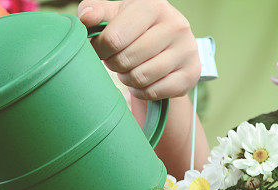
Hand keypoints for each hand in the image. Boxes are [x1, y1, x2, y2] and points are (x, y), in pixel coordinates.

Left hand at [78, 0, 199, 99]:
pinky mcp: (191, 73)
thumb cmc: (133, 27)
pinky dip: (142, 91)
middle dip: (114, 64)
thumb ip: (94, 11)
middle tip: (116, 60)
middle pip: (126, 60)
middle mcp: (175, 24)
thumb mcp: (113, 14)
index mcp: (153, 5)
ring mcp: (187, 49)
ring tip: (130, 68)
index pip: (114, 38)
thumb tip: (86, 18)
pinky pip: (154, 92)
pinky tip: (143, 80)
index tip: (99, 50)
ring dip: (127, 78)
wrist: (167, 43)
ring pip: (140, 78)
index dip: (99, 50)